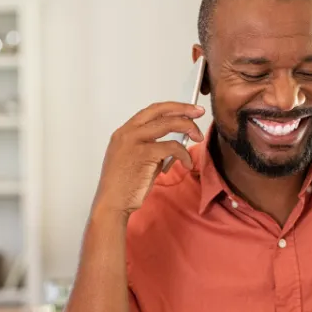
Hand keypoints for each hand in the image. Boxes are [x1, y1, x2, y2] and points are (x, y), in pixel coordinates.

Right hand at [92, 102, 204, 216]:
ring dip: (188, 127)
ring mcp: (134, 141)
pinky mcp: (144, 154)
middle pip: (159, 111)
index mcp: (124, 132)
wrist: (112, 203)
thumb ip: (152, 149)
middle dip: (183, 108)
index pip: (151, 111)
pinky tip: (187, 163)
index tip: (187, 110)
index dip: (171, 108)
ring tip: (198, 136)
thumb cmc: (124, 186)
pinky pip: (172, 146)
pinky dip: (184, 153)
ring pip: (167, 124)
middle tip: (199, 112)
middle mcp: (127, 132)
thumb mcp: (136, 160)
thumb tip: (174, 144)